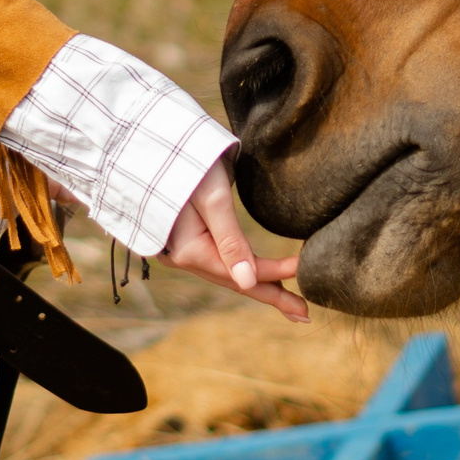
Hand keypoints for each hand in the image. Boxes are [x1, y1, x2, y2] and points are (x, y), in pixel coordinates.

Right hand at [157, 154, 307, 321]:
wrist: (154, 145)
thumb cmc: (186, 164)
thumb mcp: (213, 198)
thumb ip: (230, 240)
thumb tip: (250, 282)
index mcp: (189, 251)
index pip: (241, 271)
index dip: (276, 272)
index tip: (305, 268)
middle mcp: (183, 257)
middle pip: (235, 281)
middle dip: (271, 295)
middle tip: (304, 314)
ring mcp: (183, 251)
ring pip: (227, 274)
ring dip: (259, 286)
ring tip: (289, 301)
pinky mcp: (187, 240)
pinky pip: (219, 262)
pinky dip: (242, 271)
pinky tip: (258, 277)